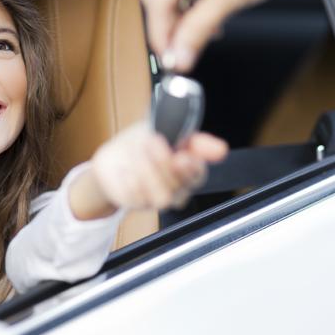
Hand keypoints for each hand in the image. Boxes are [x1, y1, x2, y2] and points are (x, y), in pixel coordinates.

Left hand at [70, 123, 226, 216]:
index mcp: (188, 170)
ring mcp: (156, 199)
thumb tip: (220, 149)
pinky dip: (129, 179)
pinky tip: (125, 168)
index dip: (192, 168)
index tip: (182, 156)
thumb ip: (192, 139)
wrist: (113, 158)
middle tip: (151, 141)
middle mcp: (176, 189)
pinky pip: (136, 197)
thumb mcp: (166, 130)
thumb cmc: (143, 144)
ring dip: (147, 172)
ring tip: (136, 153)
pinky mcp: (135, 203)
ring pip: (162, 197)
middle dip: (163, 162)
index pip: (198, 175)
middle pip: (179, 186)